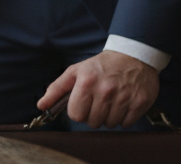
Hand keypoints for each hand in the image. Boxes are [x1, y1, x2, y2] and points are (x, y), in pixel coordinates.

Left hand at [38, 50, 158, 128]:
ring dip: (109, 117)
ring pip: (110, 124)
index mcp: (86, 82)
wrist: (133, 55)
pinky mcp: (139, 102)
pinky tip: (123, 104)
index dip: (78, 112)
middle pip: (93, 122)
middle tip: (99, 102)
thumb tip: (41, 106)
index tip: (84, 104)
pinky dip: (124, 118)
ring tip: (112, 102)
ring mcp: (124, 97)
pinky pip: (126, 124)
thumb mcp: (76, 71)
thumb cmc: (101, 66)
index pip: (76, 115)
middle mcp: (105, 90)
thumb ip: (56, 89)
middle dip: (94, 115)